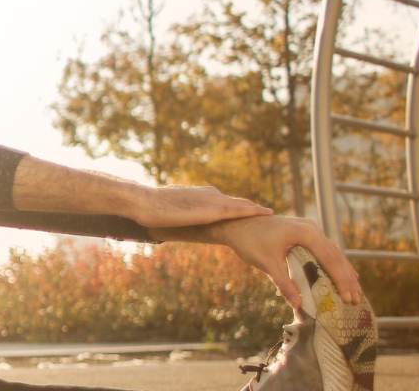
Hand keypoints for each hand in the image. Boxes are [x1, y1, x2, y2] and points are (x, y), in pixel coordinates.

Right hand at [129, 185, 272, 227]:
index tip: (252, 212)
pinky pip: (239, 211)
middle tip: (268, 214)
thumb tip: (173, 222)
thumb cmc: (152, 208)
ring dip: (257, 210)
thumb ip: (178, 214)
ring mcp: (213, 201)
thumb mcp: (169, 211)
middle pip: (238, 202)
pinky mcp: (213, 210)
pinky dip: (254, 212)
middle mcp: (211, 195)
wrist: (146, 202)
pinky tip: (267, 213)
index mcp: (201, 195)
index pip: (225, 202)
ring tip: (272, 214)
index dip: (239, 208)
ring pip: (242, 205)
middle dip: (252, 208)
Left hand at [209, 216, 363, 308]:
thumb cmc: (249, 242)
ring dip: (343, 271)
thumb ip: (284, 283)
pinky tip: (342, 274)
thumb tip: (298, 305)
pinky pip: (324, 249)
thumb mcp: (267, 264)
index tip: (349, 298)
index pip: (329, 260)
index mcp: (306, 233)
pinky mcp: (304, 232)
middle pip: (335, 256)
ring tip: (355, 290)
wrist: (236, 223)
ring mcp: (309, 228)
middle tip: (356, 299)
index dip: (341, 280)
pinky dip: (333, 263)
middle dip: (346, 279)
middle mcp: (311, 227)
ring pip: (332, 252)